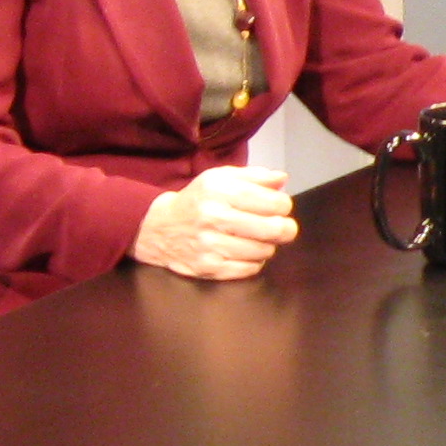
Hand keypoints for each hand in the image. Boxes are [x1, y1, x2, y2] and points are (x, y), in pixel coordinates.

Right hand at [134, 163, 296, 281]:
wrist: (159, 228)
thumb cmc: (198, 200)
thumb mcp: (221, 178)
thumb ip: (255, 176)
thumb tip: (282, 179)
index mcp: (219, 190)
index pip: (272, 202)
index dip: (284, 206)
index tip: (280, 207)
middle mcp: (214, 217)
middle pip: (273, 229)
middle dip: (286, 228)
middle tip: (282, 227)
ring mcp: (211, 245)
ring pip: (264, 251)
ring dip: (268, 245)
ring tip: (258, 238)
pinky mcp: (209, 268)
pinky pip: (250, 269)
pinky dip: (254, 261)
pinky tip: (246, 252)